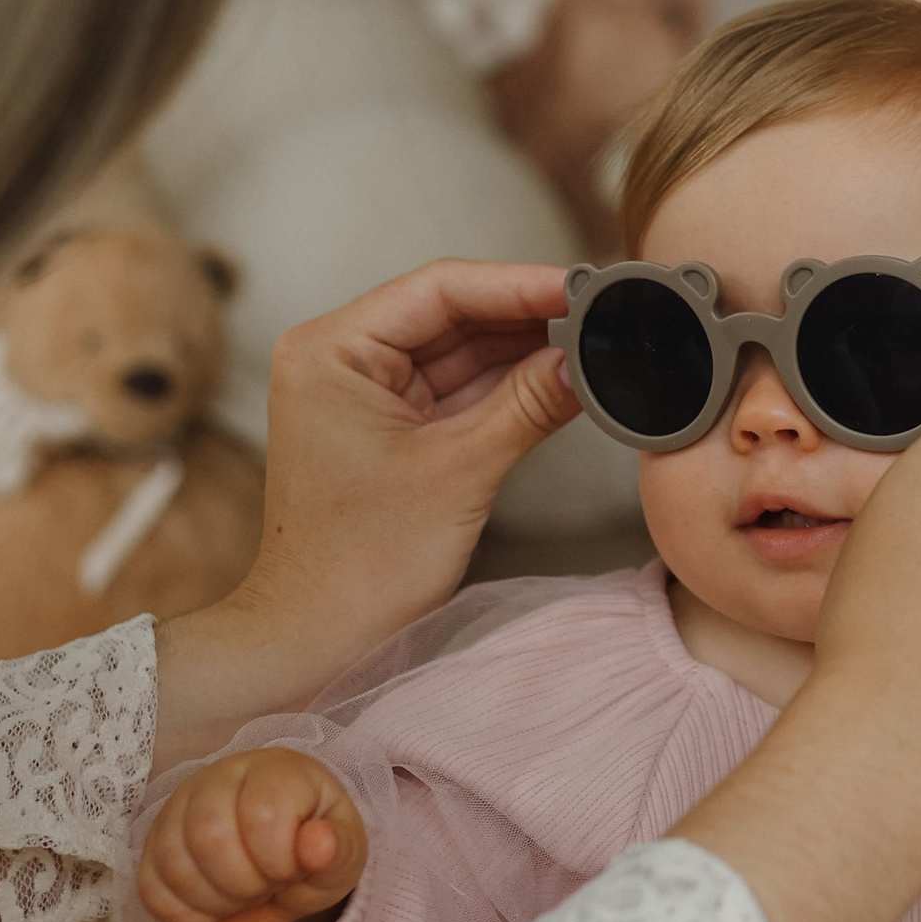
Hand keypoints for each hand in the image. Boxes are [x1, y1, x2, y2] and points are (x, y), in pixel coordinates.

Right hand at [139, 746, 369, 921]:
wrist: (283, 859)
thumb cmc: (314, 848)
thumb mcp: (344, 853)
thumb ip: (337, 849)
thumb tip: (317, 846)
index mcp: (275, 770)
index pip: (261, 812)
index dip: (279, 860)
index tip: (293, 870)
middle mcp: (218, 777)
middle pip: (207, 835)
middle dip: (244, 883)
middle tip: (267, 886)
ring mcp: (178, 809)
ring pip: (174, 861)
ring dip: (216, 900)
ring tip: (244, 895)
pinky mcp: (154, 845)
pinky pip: (151, 888)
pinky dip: (185, 913)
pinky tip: (215, 906)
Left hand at [155, 260, 577, 762]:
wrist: (318, 637)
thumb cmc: (361, 564)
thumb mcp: (459, 471)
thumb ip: (528, 403)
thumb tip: (584, 356)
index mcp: (331, 350)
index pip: (439, 290)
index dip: (518, 284)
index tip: (583, 285)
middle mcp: (339, 358)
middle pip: (450, 313)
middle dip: (526, 315)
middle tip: (602, 309)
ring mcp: (362, 392)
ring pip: (458, 350)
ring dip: (522, 348)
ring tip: (592, 339)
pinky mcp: (386, 425)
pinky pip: (455, 388)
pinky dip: (505, 386)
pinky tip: (559, 375)